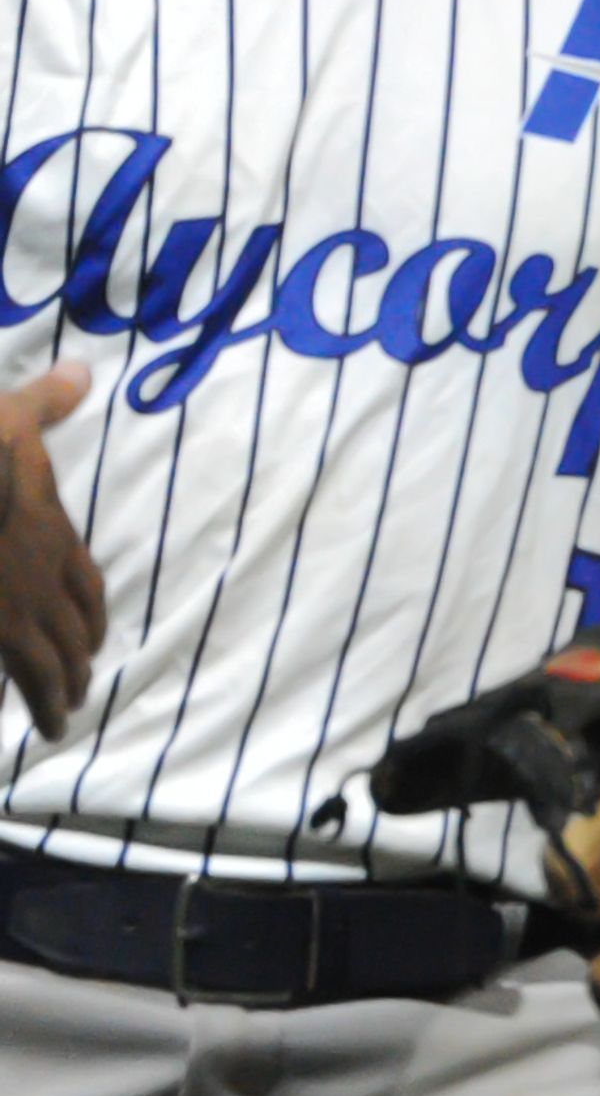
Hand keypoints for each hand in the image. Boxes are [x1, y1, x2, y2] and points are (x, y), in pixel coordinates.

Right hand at [0, 366, 105, 735]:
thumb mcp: (10, 419)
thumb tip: (81, 371)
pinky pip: (6, 678)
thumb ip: (46, 403)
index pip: (85, 589)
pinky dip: (13, 701)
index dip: (91, 618)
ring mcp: (4, 613)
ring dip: (53, 697)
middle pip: (71, 637)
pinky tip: (10, 723)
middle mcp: (35, 583)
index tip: (94, 643)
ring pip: (40, 669)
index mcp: (51, 537)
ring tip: (57, 724)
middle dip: (78, 666)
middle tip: (80, 694)